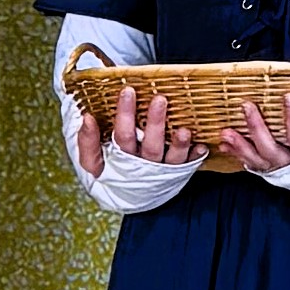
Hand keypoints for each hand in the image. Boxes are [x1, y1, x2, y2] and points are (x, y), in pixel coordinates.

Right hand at [77, 84, 207, 175]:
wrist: (124, 198)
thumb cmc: (108, 169)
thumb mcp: (91, 161)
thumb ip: (87, 140)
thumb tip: (87, 117)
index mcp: (122, 157)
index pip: (123, 135)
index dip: (125, 114)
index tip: (128, 91)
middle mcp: (144, 164)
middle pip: (151, 144)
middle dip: (155, 122)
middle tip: (160, 100)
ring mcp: (163, 169)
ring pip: (172, 158)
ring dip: (180, 144)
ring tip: (184, 130)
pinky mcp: (177, 173)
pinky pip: (189, 166)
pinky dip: (196, 156)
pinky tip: (202, 146)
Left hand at [218, 93, 289, 183]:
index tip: (288, 96)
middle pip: (272, 150)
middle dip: (257, 128)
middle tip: (246, 105)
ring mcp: (286, 174)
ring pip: (259, 161)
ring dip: (241, 146)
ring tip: (225, 132)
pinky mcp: (281, 175)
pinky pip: (257, 167)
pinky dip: (241, 156)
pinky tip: (227, 145)